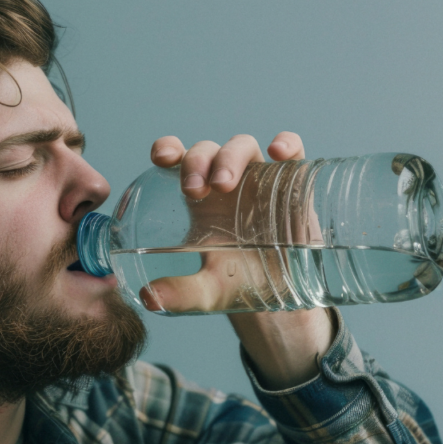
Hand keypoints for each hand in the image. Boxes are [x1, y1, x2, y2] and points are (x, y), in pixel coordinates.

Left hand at [148, 131, 333, 388]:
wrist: (284, 297)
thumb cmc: (238, 285)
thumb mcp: (208, 292)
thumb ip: (181, 294)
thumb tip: (149, 299)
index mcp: (200, 199)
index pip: (178, 159)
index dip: (168, 148)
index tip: (161, 157)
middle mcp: (227, 183)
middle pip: (208, 151)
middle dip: (197, 161)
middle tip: (193, 189)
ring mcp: (261, 180)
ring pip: (242, 146)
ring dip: (229, 156)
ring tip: (223, 183)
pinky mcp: (293, 185)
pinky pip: (293, 153)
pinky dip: (287, 143)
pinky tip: (278, 152)